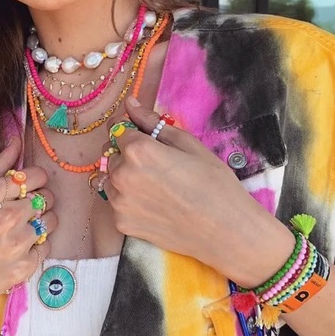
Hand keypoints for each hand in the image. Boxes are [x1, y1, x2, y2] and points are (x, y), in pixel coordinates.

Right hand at [0, 137, 56, 335]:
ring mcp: (17, 243)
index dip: (35, 182)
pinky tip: (17, 251)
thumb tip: (17, 140)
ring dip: (40, 225)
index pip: (36, 176)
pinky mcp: (25, 266)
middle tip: (22, 214)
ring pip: (51, 222)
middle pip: (47, 198)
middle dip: (38, 203)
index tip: (28, 189)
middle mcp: (7, 216)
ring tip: (20, 232)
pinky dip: (36, 248)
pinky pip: (46, 247)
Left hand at [105, 98, 293, 285]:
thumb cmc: (214, 185)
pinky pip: (116, 204)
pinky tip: (155, 205)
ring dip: (124, 178)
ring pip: (110, 180)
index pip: (117, 129)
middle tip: (157, 166)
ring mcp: (119, 203)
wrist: (225, 231)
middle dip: (127, 155)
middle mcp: (121, 175)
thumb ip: (153, 123)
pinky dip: (129, 201)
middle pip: (111, 155)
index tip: (144, 136)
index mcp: (138, 150)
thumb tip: (130, 104)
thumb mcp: (189, 145)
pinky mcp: (122, 225)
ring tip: (155, 187)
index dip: (131, 130)